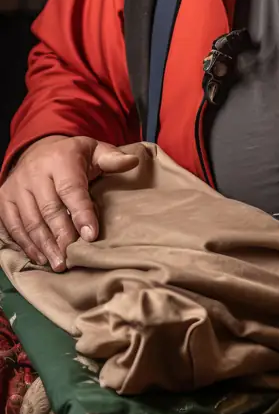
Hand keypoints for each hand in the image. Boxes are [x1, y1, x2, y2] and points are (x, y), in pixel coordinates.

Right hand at [0, 135, 138, 270]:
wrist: (38, 149)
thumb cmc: (73, 157)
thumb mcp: (94, 151)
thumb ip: (112, 158)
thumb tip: (132, 162)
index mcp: (61, 159)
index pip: (71, 189)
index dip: (81, 213)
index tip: (91, 236)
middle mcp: (35, 172)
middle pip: (49, 208)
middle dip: (61, 235)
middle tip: (72, 257)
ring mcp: (17, 186)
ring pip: (29, 220)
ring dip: (44, 245)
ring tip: (58, 264)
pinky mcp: (4, 198)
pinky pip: (12, 225)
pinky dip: (25, 244)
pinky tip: (39, 257)